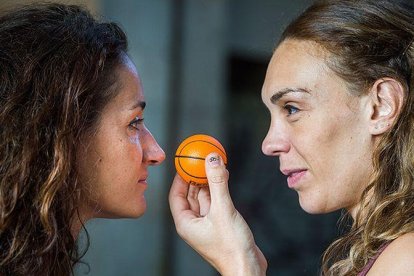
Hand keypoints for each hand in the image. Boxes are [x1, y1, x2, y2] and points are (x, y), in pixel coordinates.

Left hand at [169, 153, 266, 275]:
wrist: (247, 267)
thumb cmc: (231, 247)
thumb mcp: (223, 209)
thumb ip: (217, 183)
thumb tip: (212, 159)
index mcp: (185, 223)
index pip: (176, 194)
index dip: (179, 176)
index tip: (184, 161)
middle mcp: (193, 223)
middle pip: (190, 194)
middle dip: (195, 176)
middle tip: (200, 159)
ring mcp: (206, 223)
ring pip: (204, 197)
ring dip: (208, 181)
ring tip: (213, 164)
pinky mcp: (219, 224)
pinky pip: (215, 202)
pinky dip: (218, 190)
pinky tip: (224, 178)